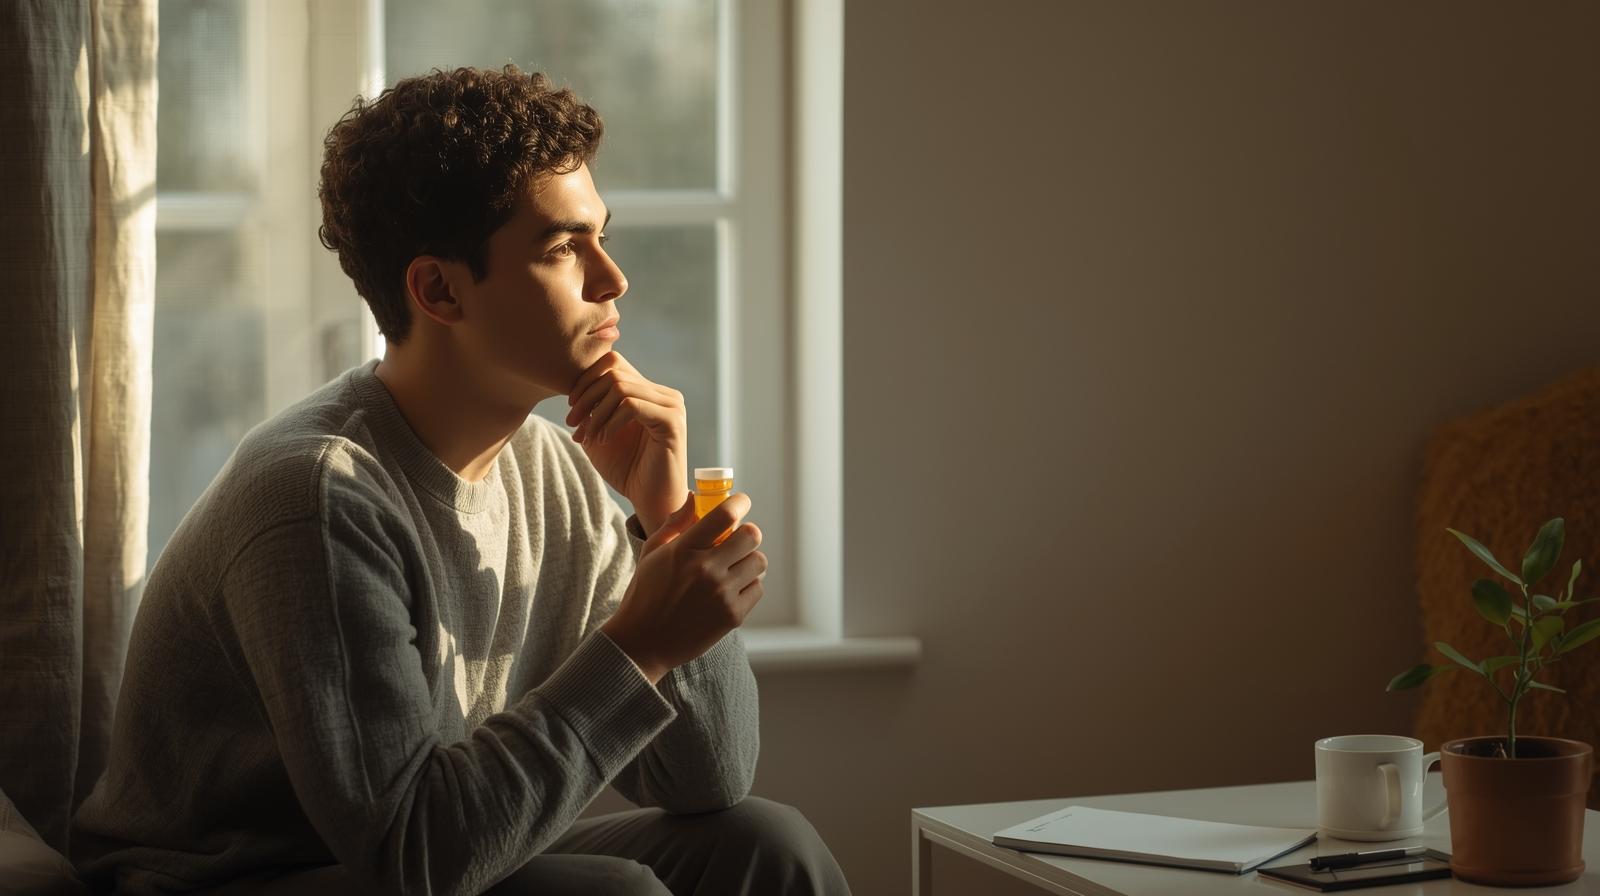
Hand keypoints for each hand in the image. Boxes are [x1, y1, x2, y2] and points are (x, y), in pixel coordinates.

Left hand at [565, 352, 686, 533]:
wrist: (651, 501)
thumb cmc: (627, 470)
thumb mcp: (600, 433)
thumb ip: (591, 408)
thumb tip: (573, 386)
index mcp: (649, 393)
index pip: (614, 363)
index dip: (586, 381)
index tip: (571, 410)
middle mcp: (664, 394)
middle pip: (614, 371)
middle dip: (586, 397)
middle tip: (572, 424)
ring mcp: (671, 405)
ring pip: (620, 387)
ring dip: (595, 413)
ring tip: (587, 437)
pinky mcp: (671, 422)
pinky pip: (631, 405)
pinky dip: (609, 422)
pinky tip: (602, 441)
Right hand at [600, 492, 766, 683]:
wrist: (643, 643)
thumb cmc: (645, 594)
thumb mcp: (652, 554)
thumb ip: (675, 523)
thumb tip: (693, 496)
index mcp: (685, 550)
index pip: (725, 514)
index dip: (740, 503)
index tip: (741, 503)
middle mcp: (706, 569)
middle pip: (752, 535)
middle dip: (746, 535)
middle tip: (737, 542)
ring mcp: (722, 594)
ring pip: (759, 562)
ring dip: (749, 561)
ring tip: (732, 569)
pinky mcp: (733, 616)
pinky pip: (757, 589)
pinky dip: (748, 587)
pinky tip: (730, 591)